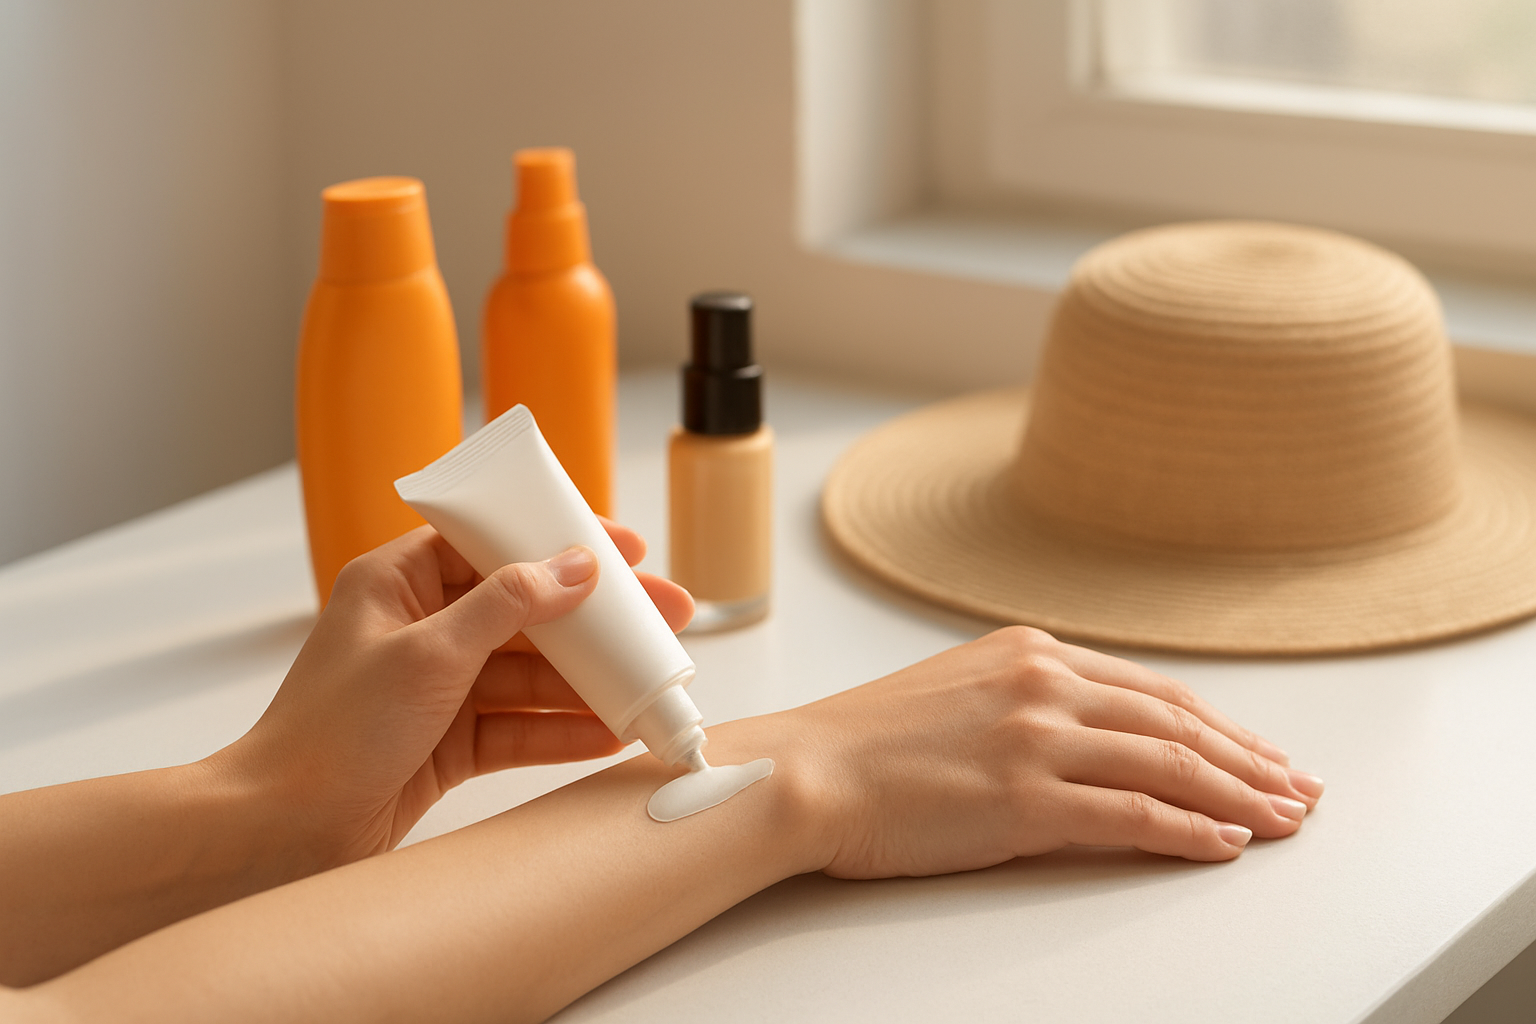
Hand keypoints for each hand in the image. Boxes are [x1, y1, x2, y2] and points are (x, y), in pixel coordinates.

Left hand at [217, 522, 692, 867]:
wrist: (281, 834)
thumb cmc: (329, 733)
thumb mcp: (426, 654)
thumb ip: (507, 606)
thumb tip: (575, 566)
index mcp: (398, 583)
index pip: (493, 543)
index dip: (560, 541)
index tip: (622, 548)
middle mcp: (421, 629)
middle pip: (527, 611)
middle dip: (595, 620)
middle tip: (663, 619)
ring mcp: (438, 689)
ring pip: (531, 674)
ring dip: (589, 681)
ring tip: (650, 684)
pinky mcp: (450, 744)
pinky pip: (520, 727)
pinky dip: (563, 731)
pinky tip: (611, 734)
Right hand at [736, 626, 1321, 875]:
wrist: (806, 771)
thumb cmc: (867, 741)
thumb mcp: (958, 691)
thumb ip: (1027, 701)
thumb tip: (1091, 738)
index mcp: (1030, 652)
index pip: (1151, 690)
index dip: (1217, 726)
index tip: (1256, 752)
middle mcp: (1043, 683)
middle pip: (1176, 722)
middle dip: (1247, 760)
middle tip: (1296, 789)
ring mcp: (1036, 738)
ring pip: (1168, 765)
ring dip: (1237, 796)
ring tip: (1282, 820)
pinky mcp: (1025, 798)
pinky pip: (1132, 816)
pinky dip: (1187, 831)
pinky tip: (1223, 846)